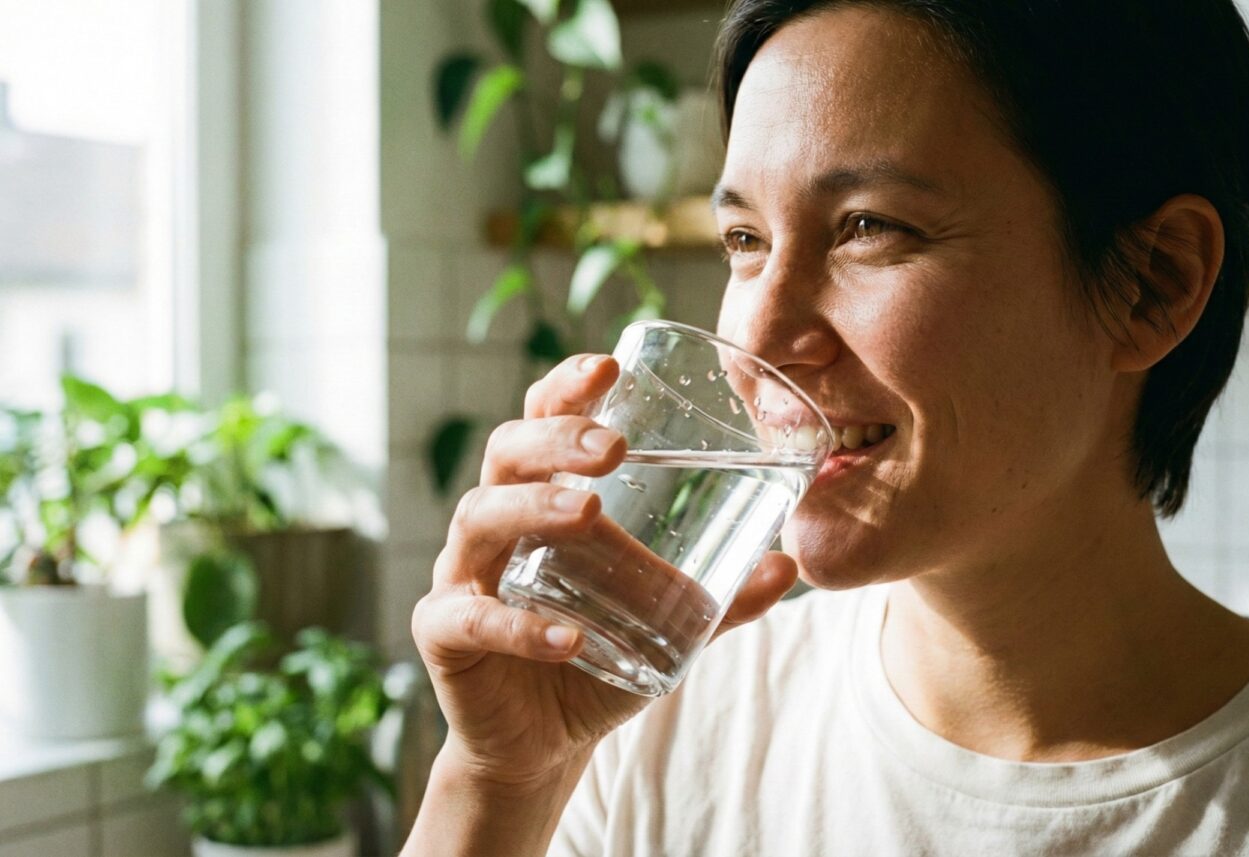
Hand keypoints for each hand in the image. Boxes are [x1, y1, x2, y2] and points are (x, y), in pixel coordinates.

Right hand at [410, 353, 800, 790]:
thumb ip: (722, 597)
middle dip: (555, 438)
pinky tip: (568, 638)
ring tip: (587, 512)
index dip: (566, 388)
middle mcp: (496, 524)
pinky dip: (520, 626)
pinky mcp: (444, 635)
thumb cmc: (597, 659)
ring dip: (534, 507)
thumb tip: (787, 566)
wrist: (541, 744)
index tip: (607, 364)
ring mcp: (462, 576)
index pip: (542, 421)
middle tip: (610, 445)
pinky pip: (470, 619)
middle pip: (506, 453)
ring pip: (480, 519)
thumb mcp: (665, 622)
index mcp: (540, 498)